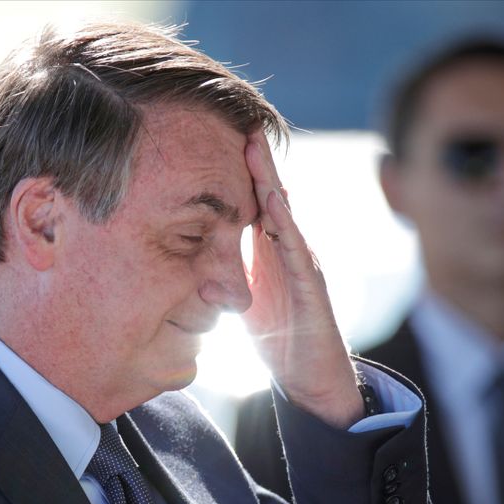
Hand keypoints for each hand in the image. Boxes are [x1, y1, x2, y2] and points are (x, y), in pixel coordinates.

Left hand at [242, 131, 363, 428]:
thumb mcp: (243, 297)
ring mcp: (303, 265)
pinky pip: (296, 250)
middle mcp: (288, 251)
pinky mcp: (312, 287)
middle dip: (256, 162)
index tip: (221, 141)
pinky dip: (284, 224)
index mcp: (269, 252)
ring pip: (284, 214)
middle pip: (271, 198)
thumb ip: (225, 272)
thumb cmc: (278, 336)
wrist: (311, 379)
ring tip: (254, 148)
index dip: (241, 173)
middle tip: (241, 125)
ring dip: (269, 180)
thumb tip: (192, 256)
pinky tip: (272, 202)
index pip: (255, 204)